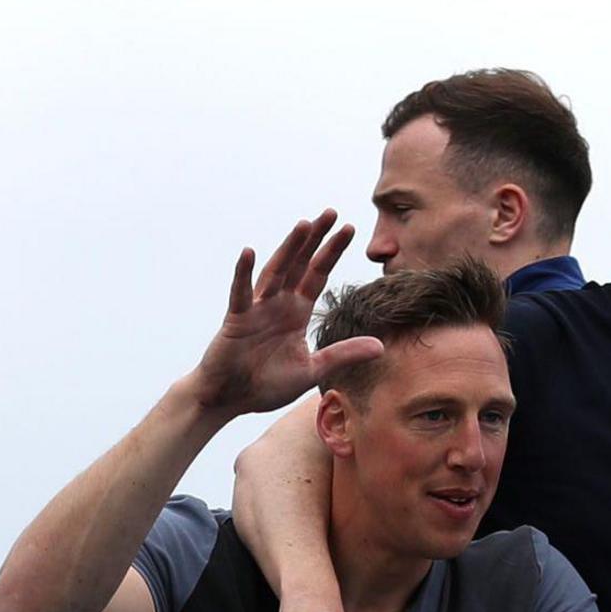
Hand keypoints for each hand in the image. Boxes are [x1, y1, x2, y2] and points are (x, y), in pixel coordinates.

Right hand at [180, 213, 380, 421]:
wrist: (230, 399)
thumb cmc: (265, 385)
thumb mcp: (312, 370)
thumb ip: (343, 354)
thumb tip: (381, 346)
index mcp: (296, 312)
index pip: (318, 275)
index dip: (332, 252)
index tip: (349, 228)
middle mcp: (278, 304)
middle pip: (299, 264)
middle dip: (315, 239)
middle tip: (331, 212)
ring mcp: (256, 308)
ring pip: (275, 272)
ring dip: (288, 248)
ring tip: (303, 225)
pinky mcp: (237, 319)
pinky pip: (241, 293)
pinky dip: (243, 273)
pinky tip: (249, 253)